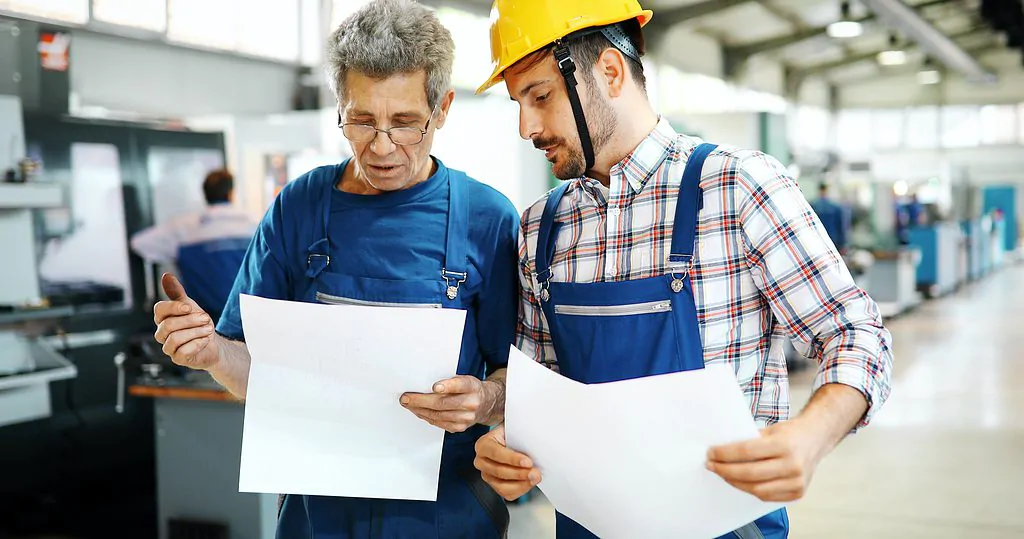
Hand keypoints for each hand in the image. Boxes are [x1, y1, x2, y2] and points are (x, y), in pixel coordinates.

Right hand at [153, 274, 219, 370]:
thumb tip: (166, 275)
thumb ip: (176, 292)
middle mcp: (161, 334)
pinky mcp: (178, 359)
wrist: (212, 343)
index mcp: (162, 319)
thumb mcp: (189, 306)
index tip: (190, 307)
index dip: (174, 307)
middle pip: (169, 324)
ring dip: (196, 332)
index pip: (159, 310)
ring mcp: (168, 348)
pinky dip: (197, 344)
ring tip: (208, 329)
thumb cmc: (197, 323)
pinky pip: (183, 352)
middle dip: (191, 320)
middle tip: (207, 318)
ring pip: (175, 338)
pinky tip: (205, 340)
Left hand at [400, 375, 499, 432]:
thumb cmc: (471, 389)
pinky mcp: (460, 427)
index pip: (460, 385)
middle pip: (443, 403)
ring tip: (408, 404)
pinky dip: (426, 417)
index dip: (447, 386)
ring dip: (419, 410)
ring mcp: (466, 418)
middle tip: (406, 398)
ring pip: (438, 415)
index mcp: (472, 386)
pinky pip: (439, 423)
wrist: (487, 404)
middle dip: (421, 401)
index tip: (435, 386)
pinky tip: (418, 411)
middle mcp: (471, 403)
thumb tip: (426, 384)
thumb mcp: (465, 379)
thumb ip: (450, 381)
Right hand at [473, 425, 539, 500]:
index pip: (496, 453)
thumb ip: (521, 435)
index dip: (512, 459)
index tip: (528, 462)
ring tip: (535, 478)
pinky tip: (529, 483)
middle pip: (498, 471)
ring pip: (501, 486)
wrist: (512, 441)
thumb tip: (535, 443)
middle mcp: (481, 461)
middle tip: (535, 472)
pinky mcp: (494, 485)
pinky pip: (506, 494)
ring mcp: (487, 475)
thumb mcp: (514, 429)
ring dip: (521, 484)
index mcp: (483, 444)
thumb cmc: (513, 434)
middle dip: (519, 473)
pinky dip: (520, 490)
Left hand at [706, 418, 823, 501]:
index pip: (746, 451)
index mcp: (784, 444)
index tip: (711, 453)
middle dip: (725, 470)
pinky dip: (751, 490)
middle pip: (749, 473)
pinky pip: (767, 497)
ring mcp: (797, 481)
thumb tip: (721, 451)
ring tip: (724, 474)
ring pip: (757, 489)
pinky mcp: (797, 492)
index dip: (725, 454)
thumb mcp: (770, 430)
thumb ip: (749, 441)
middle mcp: (792, 464)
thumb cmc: (791, 433)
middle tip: (711, 466)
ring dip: (735, 483)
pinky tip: (741, 482)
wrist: (816, 439)